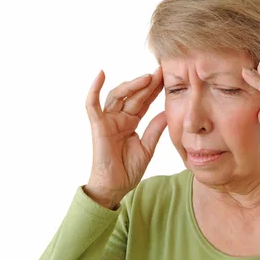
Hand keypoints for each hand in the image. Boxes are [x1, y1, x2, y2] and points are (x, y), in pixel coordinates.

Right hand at [84, 67, 166, 206]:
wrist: (115, 187)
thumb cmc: (128, 170)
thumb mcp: (148, 147)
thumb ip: (155, 129)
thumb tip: (167, 112)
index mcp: (131, 122)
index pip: (144, 102)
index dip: (154, 90)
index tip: (167, 78)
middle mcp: (118, 118)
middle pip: (133, 96)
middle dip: (147, 84)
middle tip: (161, 72)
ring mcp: (107, 120)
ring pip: (118, 96)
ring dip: (132, 85)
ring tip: (147, 77)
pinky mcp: (97, 125)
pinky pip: (92, 105)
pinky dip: (94, 89)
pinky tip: (101, 74)